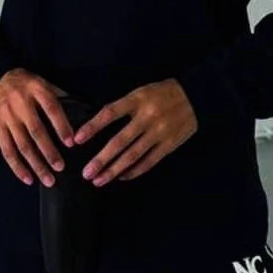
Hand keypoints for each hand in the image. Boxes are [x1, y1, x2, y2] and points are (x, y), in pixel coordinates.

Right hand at [0, 67, 75, 186]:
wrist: (2, 78)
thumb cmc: (32, 84)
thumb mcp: (47, 84)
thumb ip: (62, 99)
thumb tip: (85, 116)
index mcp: (37, 90)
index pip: (51, 109)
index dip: (61, 126)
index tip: (71, 143)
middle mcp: (20, 103)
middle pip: (36, 131)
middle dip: (48, 152)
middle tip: (60, 168)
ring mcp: (5, 116)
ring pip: (21, 144)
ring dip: (35, 164)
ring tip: (48, 179)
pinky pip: (6, 149)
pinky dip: (16, 166)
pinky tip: (28, 178)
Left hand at [73, 78, 197, 186]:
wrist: (196, 96)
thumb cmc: (164, 93)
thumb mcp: (142, 92)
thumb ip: (125, 106)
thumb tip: (99, 125)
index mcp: (138, 100)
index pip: (110, 113)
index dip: (93, 127)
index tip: (76, 140)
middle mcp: (148, 117)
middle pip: (120, 141)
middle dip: (101, 159)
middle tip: (86, 173)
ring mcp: (160, 132)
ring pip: (133, 155)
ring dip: (114, 170)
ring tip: (99, 180)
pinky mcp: (170, 143)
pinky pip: (150, 160)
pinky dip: (135, 170)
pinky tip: (122, 176)